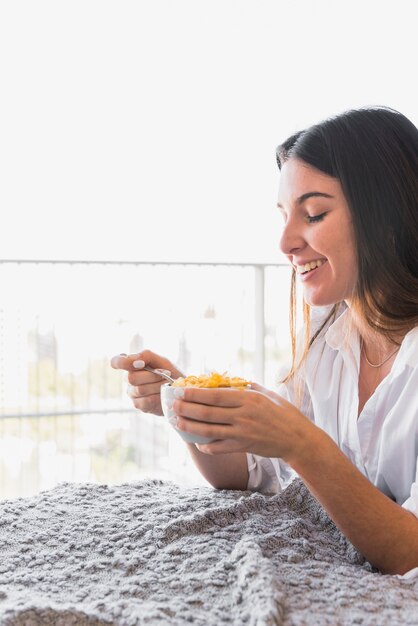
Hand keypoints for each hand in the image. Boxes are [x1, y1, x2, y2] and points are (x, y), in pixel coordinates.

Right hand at [110, 350, 182, 415]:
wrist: (180, 390)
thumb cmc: (169, 372)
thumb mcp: (161, 360)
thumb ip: (146, 356)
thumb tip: (135, 361)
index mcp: (131, 365)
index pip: (116, 361)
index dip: (121, 362)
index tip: (140, 364)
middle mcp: (128, 379)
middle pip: (132, 378)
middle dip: (152, 376)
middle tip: (166, 374)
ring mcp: (132, 393)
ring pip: (140, 390)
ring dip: (158, 385)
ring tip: (167, 384)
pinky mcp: (139, 405)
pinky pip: (146, 401)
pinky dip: (158, 396)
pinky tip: (164, 393)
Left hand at [172, 385, 316, 461]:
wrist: (298, 438)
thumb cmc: (284, 413)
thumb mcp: (267, 394)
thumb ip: (247, 387)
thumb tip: (228, 380)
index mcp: (248, 399)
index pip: (215, 395)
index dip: (195, 393)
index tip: (181, 390)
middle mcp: (243, 415)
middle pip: (208, 412)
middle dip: (187, 408)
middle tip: (172, 404)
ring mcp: (242, 432)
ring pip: (209, 430)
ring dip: (190, 425)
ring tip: (176, 420)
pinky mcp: (243, 446)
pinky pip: (219, 447)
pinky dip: (206, 446)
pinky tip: (196, 442)